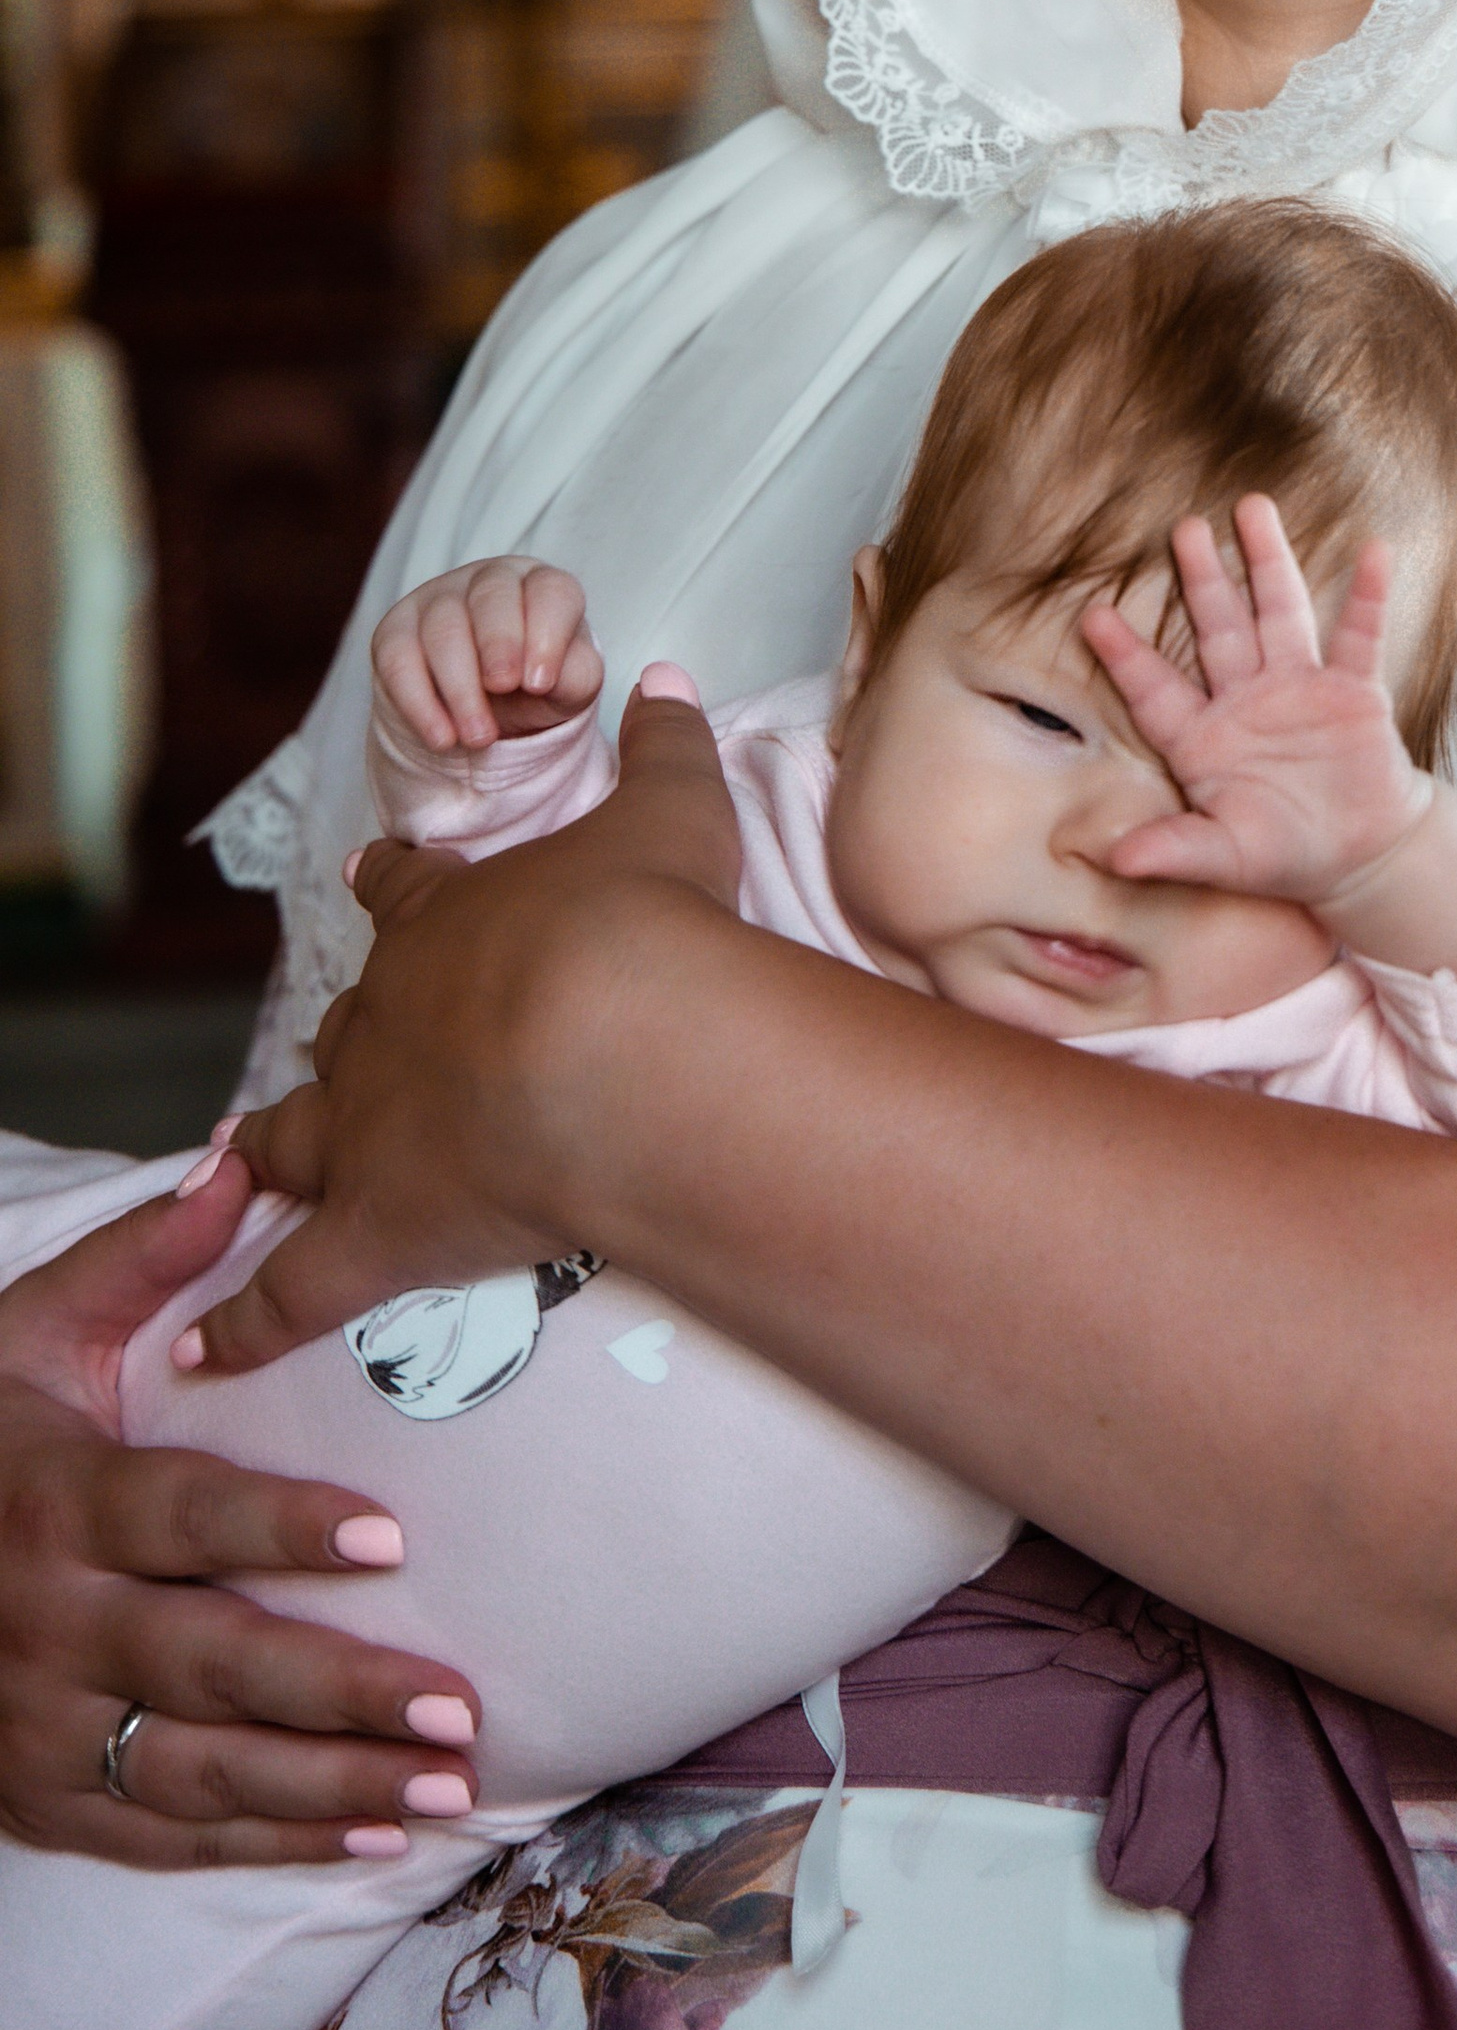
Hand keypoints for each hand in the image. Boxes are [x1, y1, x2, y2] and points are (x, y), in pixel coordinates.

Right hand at [0, 1162, 481, 1865]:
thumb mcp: (29, 1333)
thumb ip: (139, 1257)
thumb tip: (237, 1160)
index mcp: (57, 1502)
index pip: (181, 1517)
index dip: (278, 1528)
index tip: (387, 1534)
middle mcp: (50, 1626)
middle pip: (210, 1662)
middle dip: (339, 1690)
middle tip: (457, 1703)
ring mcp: (44, 1728)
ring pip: (202, 1769)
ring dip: (329, 1786)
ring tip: (447, 1786)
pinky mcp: (47, 1799)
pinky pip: (169, 1833)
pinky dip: (272, 1845)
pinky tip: (373, 1838)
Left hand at [199, 682, 743, 1373]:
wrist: (623, 1039)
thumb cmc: (647, 925)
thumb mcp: (671, 812)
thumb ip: (663, 746)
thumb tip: (667, 679)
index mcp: (446, 926)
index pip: (408, 893)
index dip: (396, 885)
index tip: (376, 873)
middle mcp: (388, 1021)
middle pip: (346, 1022)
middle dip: (346, 1032)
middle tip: (338, 1042)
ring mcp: (370, 1127)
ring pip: (299, 1137)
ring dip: (273, 1148)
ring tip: (246, 1160)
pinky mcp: (375, 1227)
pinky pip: (295, 1289)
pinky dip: (249, 1322)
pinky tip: (212, 1350)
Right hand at [373, 555, 603, 751]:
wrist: (487, 715)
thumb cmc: (536, 688)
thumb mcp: (570, 686)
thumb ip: (576, 676)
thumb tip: (545, 676)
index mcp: (541, 587)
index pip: (551, 591)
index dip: (547, 633)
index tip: (540, 682)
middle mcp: (489, 581)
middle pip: (491, 596)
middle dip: (498, 645)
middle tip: (504, 689)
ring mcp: (437, 600)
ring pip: (442, 629)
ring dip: (461, 688)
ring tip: (480, 737)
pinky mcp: (395, 631)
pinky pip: (398, 659)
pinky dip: (420, 704)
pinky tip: (443, 738)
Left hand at [1082, 497, 1431, 909]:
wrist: (1360, 856)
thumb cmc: (1283, 855)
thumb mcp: (1224, 856)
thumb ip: (1175, 850)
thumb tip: (1115, 860)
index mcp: (1203, 740)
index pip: (1156, 689)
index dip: (1126, 655)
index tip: (1092, 614)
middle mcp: (1245, 701)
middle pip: (1217, 628)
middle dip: (1202, 578)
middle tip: (1182, 527)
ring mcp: (1299, 689)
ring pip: (1279, 614)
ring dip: (1268, 562)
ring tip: (1253, 507)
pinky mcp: (1353, 693)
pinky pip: (1358, 637)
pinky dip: (1366, 596)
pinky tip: (1371, 552)